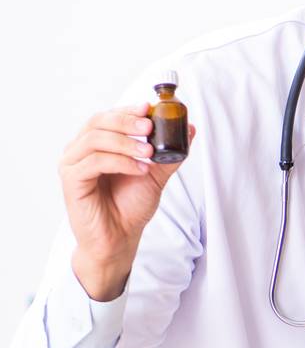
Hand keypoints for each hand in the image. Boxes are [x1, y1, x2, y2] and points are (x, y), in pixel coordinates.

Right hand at [60, 102, 196, 297]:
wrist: (119, 239)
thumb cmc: (130, 207)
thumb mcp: (154, 175)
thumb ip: (168, 154)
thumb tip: (188, 129)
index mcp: (96, 144)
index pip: (108, 117)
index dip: (128, 110)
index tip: (149, 108)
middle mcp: (80, 150)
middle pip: (98, 122)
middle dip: (127, 121)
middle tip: (150, 127)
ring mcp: (73, 164)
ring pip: (96, 139)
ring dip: (126, 142)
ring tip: (149, 153)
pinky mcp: (71, 181)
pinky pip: (94, 162)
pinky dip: (120, 162)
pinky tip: (140, 169)